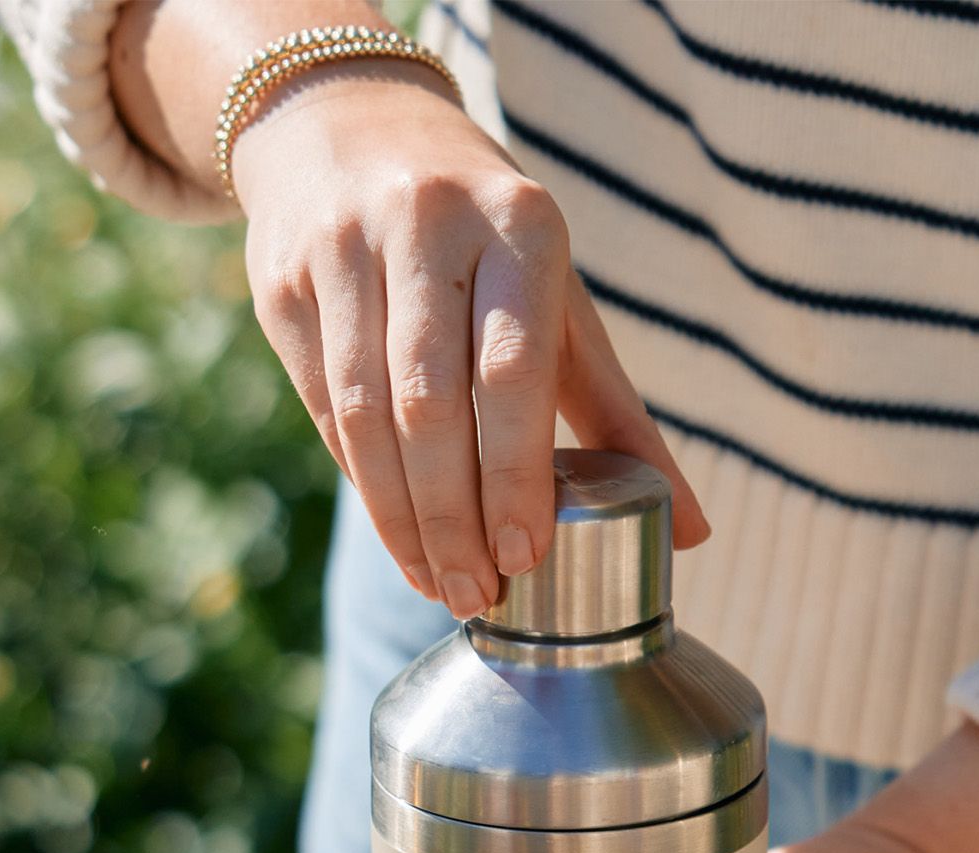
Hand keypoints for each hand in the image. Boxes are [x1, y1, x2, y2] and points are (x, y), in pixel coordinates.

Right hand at [231, 68, 706, 615]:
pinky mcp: (283, 283)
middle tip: (478, 595)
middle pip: (429, 404)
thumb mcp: (562, 305)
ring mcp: (340, 251)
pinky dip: (365, 486)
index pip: (509, 370)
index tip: (524, 556)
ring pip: (364, 415)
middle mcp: (422, 226)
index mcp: (514, 226)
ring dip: (403, 518)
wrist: (352, 130)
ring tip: (440, 584)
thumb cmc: (487, 245)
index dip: (514, 474)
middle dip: (454, 516)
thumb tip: (695, 531)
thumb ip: (620, 417)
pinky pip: (326, 408)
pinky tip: (401, 538)